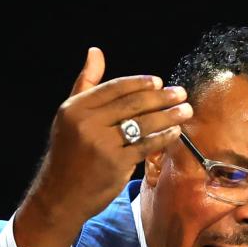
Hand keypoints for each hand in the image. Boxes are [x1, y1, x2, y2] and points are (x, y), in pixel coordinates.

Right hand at [14, 47, 192, 246]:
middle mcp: (87, 123)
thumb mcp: (70, 116)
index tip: (159, 82)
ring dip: (169, 116)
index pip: (114, 88)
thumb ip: (86, 83)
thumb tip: (95, 52)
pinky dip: (163, 138)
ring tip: (186, 110)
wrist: (61, 194)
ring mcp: (101, 144)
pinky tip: (175, 133)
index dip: (139, 83)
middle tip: (181, 94)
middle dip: (161, 98)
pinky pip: (145, 145)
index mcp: (75, 108)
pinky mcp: (115, 163)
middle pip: (132, 104)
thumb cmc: (70, 153)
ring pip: (142, 124)